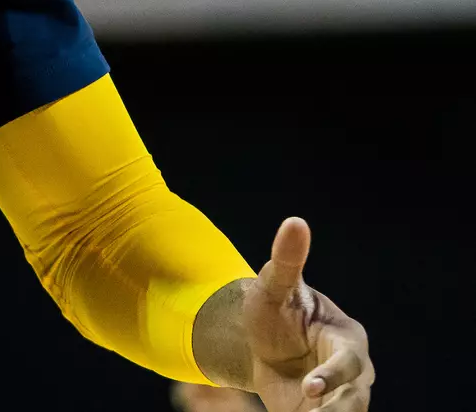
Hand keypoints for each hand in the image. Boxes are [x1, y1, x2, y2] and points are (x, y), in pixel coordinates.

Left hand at [242, 218, 371, 411]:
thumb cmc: (273, 310)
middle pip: (356, 399)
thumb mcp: (272, 287)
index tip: (311, 388)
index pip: (348, 362)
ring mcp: (340, 398)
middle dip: (339, 410)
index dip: (332, 376)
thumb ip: (286, 261)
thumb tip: (295, 222)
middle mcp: (352, 373)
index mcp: (347, 340)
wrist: (259, 344)